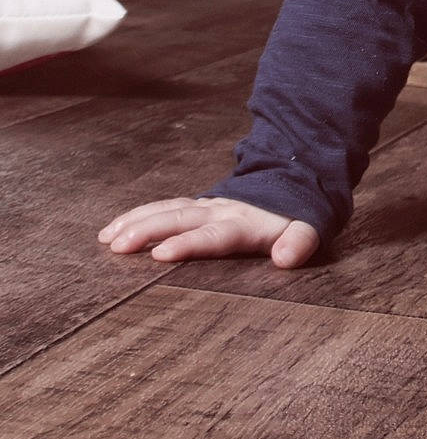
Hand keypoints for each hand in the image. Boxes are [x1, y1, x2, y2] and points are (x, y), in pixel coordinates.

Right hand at [97, 196, 318, 267]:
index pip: (212, 236)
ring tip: (107, 239)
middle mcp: (218, 211)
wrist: (291, 179)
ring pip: (165, 211)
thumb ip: (299, 242)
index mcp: (243, 223)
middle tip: (117, 247)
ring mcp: (205, 206)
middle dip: (147, 231)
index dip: (187, 244)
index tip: (160, 254)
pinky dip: (137, 216)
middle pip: (179, 219)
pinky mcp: (195, 206)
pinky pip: (162, 208)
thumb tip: (286, 259)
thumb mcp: (308, 228)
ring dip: (135, 222)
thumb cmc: (294, 216)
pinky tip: (114, 229)